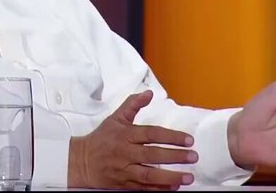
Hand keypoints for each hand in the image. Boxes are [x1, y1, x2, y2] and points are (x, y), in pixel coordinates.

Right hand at [68, 90, 198, 190]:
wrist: (81, 161)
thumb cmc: (101, 138)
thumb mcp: (115, 118)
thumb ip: (133, 104)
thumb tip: (149, 93)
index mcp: (125, 135)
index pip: (151, 134)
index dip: (171, 137)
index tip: (188, 140)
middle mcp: (125, 153)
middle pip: (153, 155)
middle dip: (175, 156)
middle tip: (193, 156)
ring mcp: (124, 170)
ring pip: (149, 175)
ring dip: (170, 177)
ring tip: (188, 177)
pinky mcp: (123, 185)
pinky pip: (143, 189)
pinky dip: (158, 189)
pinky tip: (173, 187)